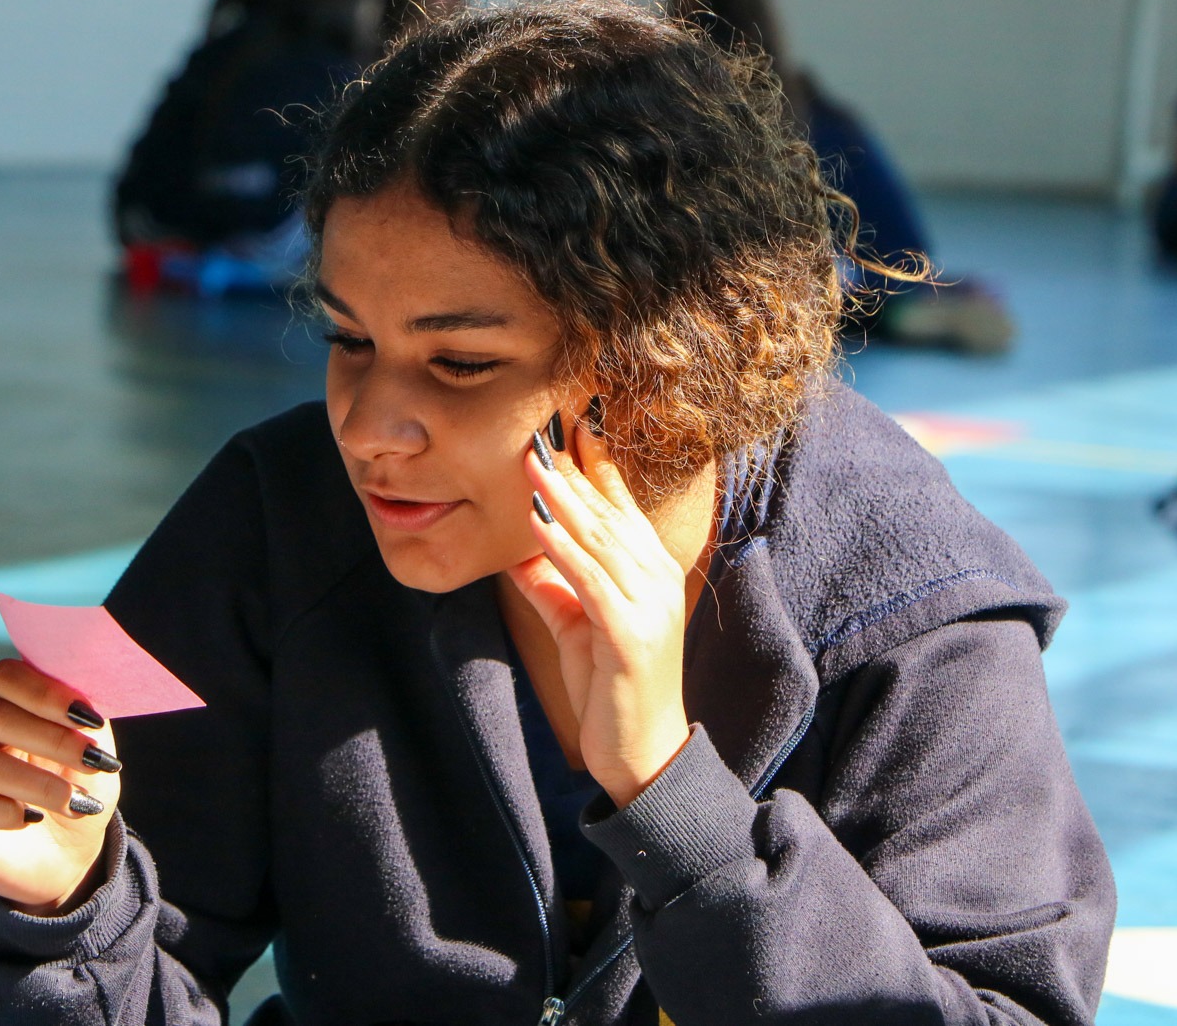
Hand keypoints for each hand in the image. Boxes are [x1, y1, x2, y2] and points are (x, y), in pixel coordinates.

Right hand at [0, 659, 121, 914]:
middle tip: (97, 762)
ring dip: (40, 785)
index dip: (48, 694)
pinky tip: (31, 819)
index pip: (5, 676)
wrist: (62, 854)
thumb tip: (89, 697)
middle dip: (54, 739)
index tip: (92, 720)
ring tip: (79, 803)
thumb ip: (86, 717)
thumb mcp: (92, 747)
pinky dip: (3, 813)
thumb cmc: (75, 786)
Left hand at [507, 412, 691, 806]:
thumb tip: (519, 551)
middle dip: (573, 467)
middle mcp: (657, 578)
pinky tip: (536, 523)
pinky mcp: (632, 634)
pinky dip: (562, 548)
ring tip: (532, 460)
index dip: (594, 462)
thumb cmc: (611, 688)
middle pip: (608, 511)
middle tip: (542, 424)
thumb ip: (552, 586)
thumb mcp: (576, 626)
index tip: (567, 423)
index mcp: (650, 571)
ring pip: (601, 538)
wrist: (644, 753)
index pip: (620, 505)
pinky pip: (591, 580)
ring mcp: (649, 604)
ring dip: (563, 496)